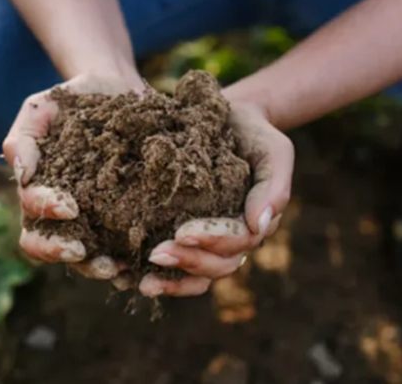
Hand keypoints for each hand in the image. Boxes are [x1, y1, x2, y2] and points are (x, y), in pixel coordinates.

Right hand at [2, 73, 142, 279]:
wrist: (115, 88)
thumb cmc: (71, 100)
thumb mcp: (40, 109)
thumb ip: (23, 140)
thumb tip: (22, 176)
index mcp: (38, 191)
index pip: (31, 214)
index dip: (45, 215)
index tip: (68, 207)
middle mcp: (62, 213)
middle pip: (49, 247)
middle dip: (62, 253)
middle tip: (82, 252)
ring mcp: (93, 219)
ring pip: (85, 257)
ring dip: (96, 266)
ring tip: (117, 267)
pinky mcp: (124, 217)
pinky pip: (122, 248)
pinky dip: (130, 261)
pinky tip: (143, 264)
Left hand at [137, 102, 294, 296]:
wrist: (230, 118)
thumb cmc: (254, 134)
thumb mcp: (274, 151)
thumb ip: (274, 187)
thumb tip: (258, 226)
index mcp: (254, 223)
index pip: (238, 242)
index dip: (212, 241)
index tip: (182, 232)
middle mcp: (232, 239)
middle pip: (216, 266)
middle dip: (187, 262)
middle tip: (155, 254)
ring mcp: (208, 241)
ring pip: (197, 276)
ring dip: (171, 281)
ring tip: (142, 282)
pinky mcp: (182, 234)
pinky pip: (175, 266)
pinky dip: (156, 275)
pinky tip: (128, 278)